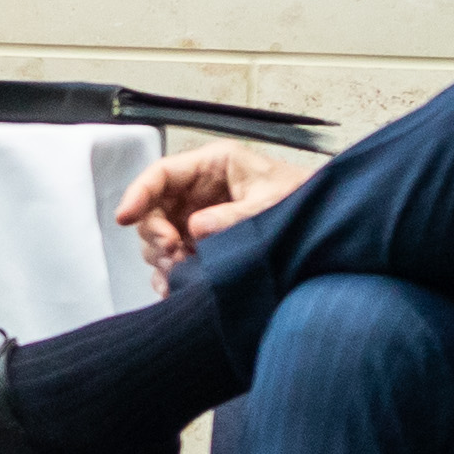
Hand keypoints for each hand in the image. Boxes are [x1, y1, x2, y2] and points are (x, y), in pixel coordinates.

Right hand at [110, 135, 317, 279]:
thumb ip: (233, 216)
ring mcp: (200, 218)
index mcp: (214, 165)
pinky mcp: (205, 245)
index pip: (161, 173)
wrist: (328, 225)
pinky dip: (172, 275)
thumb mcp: (271, 203)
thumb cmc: (305, 200)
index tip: (125, 217)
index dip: (138, 193)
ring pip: (161, 237)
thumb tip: (194, 230)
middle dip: (156, 235)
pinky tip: (177, 288)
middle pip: (154, 209)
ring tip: (182, 273)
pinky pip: (175, 259)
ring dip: (163, 258)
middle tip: (174, 255)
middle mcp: (200, 190)